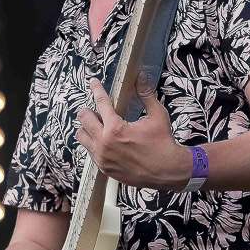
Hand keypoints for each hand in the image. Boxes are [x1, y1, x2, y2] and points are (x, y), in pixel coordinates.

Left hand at [75, 74, 191, 189]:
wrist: (167, 171)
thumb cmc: (163, 144)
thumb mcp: (157, 115)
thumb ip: (146, 95)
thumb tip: (141, 78)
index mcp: (116, 129)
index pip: (101, 103)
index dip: (97, 89)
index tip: (94, 83)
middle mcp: (105, 143)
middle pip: (83, 119)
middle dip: (89, 110)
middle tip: (97, 110)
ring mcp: (102, 157)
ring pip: (81, 136)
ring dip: (87, 128)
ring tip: (99, 125)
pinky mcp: (104, 168)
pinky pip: (89, 151)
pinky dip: (94, 143)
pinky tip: (105, 140)